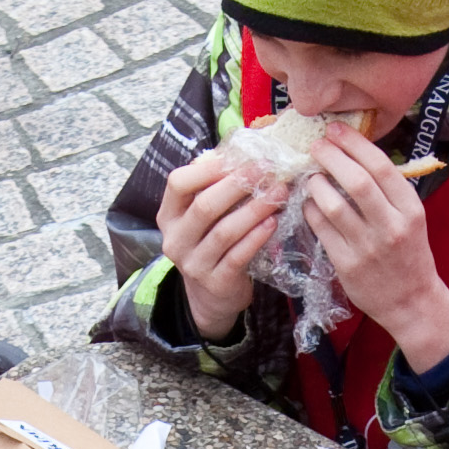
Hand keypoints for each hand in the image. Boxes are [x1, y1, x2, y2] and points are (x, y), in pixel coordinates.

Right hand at [157, 151, 280, 341]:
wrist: (210, 297)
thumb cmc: (211, 244)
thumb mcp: (202, 217)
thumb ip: (211, 187)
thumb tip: (237, 152)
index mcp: (170, 215)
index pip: (177, 183)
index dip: (208, 169)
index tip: (237, 158)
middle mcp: (176, 239)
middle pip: (204, 206)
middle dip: (237, 185)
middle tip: (266, 169)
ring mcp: (194, 264)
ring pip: (224, 232)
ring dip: (254, 209)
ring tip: (278, 193)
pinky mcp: (216, 282)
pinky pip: (238, 256)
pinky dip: (257, 237)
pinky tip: (272, 222)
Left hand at [296, 125, 448, 365]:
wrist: (410, 301)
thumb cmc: (408, 253)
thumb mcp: (411, 218)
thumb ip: (388, 190)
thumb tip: (353, 152)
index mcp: (411, 210)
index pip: (381, 167)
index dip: (354, 144)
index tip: (336, 130)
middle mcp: (391, 227)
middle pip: (357, 182)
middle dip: (331, 157)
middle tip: (316, 145)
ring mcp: (368, 248)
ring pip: (333, 205)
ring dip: (316, 184)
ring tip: (311, 176)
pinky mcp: (347, 266)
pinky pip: (321, 230)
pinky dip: (310, 210)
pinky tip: (308, 203)